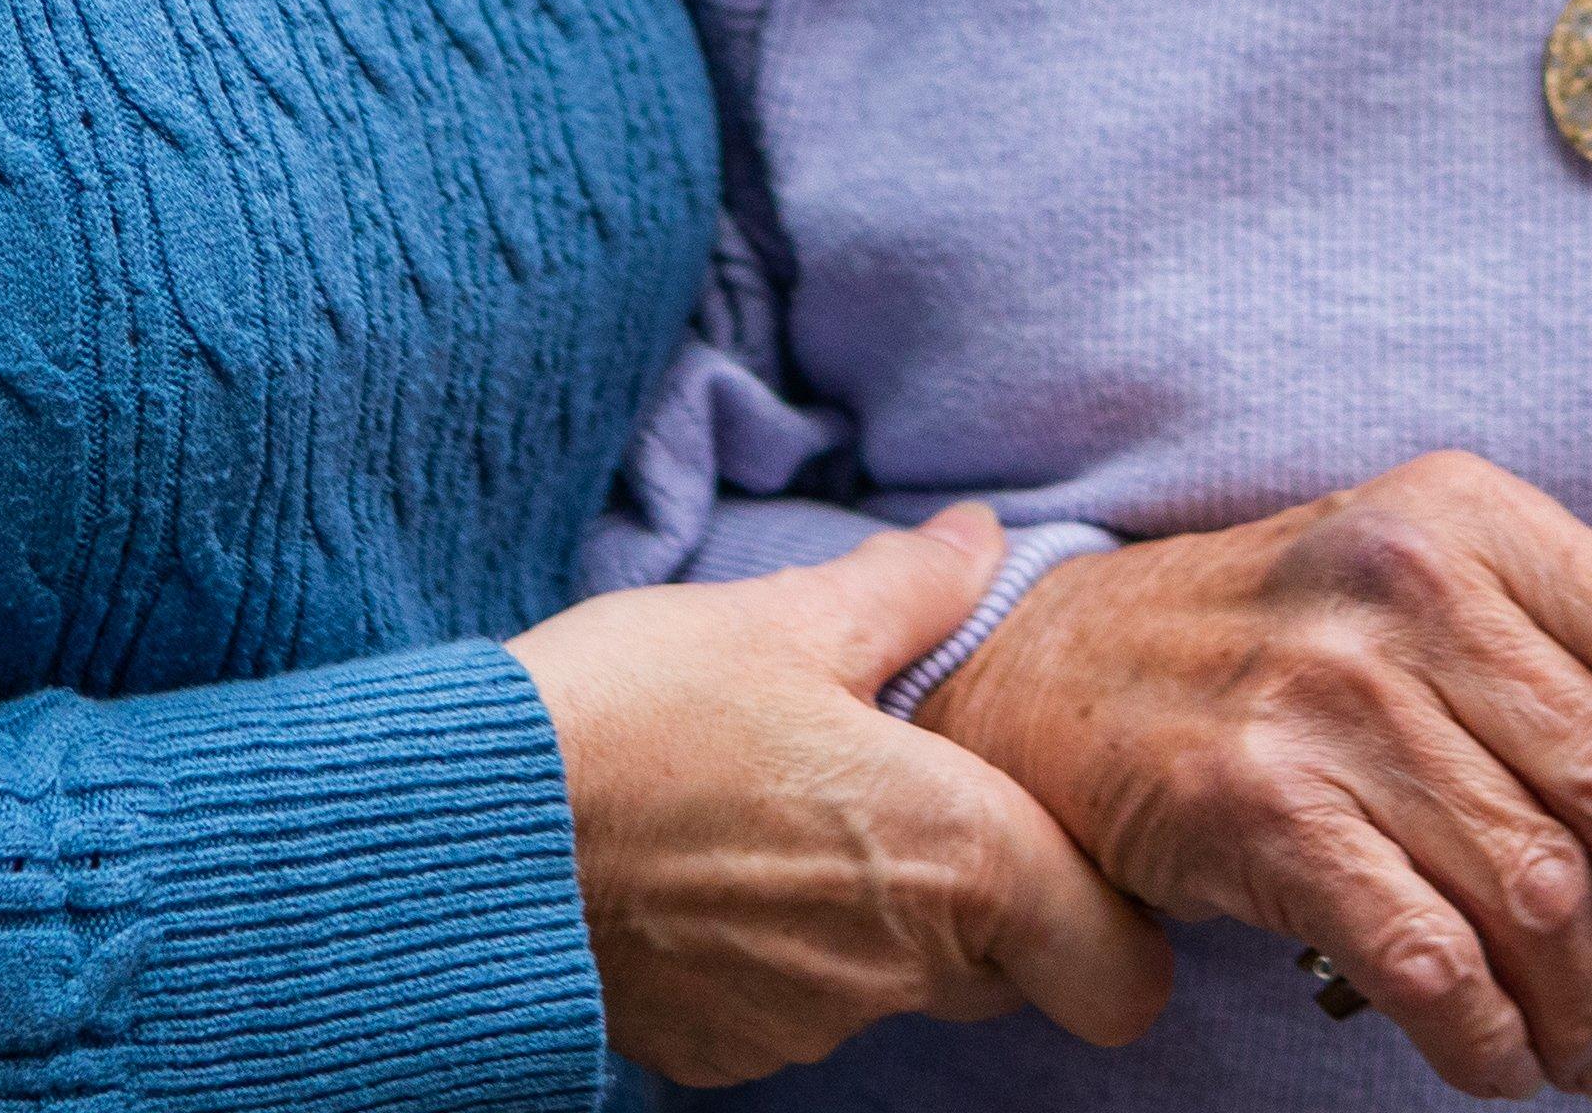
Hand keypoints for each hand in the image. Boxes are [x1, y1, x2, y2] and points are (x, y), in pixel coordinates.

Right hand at [511, 506, 1172, 1086]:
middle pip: (1012, 975)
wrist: (470, 835)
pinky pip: (799, 1008)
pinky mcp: (722, 1052)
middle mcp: (901, 966)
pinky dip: (783, 952)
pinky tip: (717, 866)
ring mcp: (808, 1023)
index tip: (1067, 852)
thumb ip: (905, 589)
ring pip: (900, 988)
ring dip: (878, 921)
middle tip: (913, 797)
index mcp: (956, 855)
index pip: (1121, 976)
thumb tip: (978, 540)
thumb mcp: (782, 618)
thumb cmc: (635, 713)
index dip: (1114, 924)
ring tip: (790, 813)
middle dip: (990, 904)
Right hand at [919, 454, 1591, 1100]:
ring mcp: (1326, 691)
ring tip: (1587, 1052)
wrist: (1056, 673)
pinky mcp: (1255, 803)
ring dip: (1582, 1006)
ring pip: (1533, 889)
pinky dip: (1487, 1036)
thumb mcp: (1439, 608)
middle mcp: (1408, 585)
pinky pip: (1426, 957)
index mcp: (1475, 518)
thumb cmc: (1278, 645)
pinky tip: (1500, 1060)